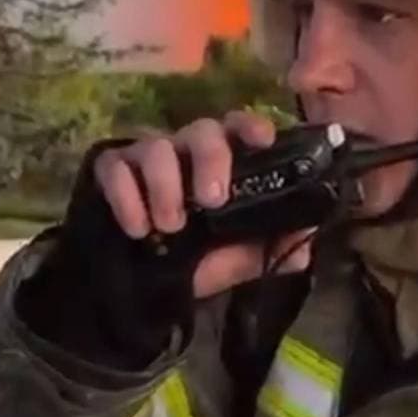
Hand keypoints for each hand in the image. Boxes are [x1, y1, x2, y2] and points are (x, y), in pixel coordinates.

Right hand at [91, 110, 315, 297]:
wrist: (134, 290)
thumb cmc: (192, 263)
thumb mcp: (234, 262)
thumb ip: (267, 250)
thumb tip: (306, 245)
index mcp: (223, 164)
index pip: (239, 126)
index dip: (251, 126)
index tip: (263, 141)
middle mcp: (187, 152)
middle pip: (201, 130)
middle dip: (210, 159)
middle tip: (212, 200)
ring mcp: (147, 158)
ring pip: (156, 147)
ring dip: (164, 186)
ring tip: (168, 227)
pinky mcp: (111, 170)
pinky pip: (114, 166)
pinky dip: (125, 196)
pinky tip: (136, 227)